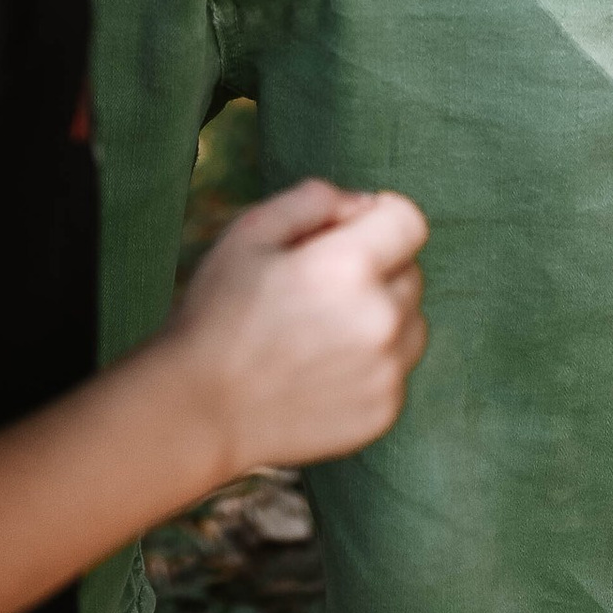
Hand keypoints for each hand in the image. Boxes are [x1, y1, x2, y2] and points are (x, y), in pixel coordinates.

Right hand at [169, 178, 426, 471]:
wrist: (200, 410)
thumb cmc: (218, 315)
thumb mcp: (250, 232)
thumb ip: (314, 200)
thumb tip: (362, 205)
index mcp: (349, 267)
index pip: (409, 221)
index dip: (379, 216)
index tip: (349, 232)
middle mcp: (381, 319)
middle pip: (411, 272)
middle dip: (377, 268)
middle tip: (320, 288)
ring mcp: (387, 372)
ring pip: (412, 323)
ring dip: (383, 317)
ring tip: (325, 330)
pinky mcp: (383, 412)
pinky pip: (398, 370)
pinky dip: (373, 363)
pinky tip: (323, 368)